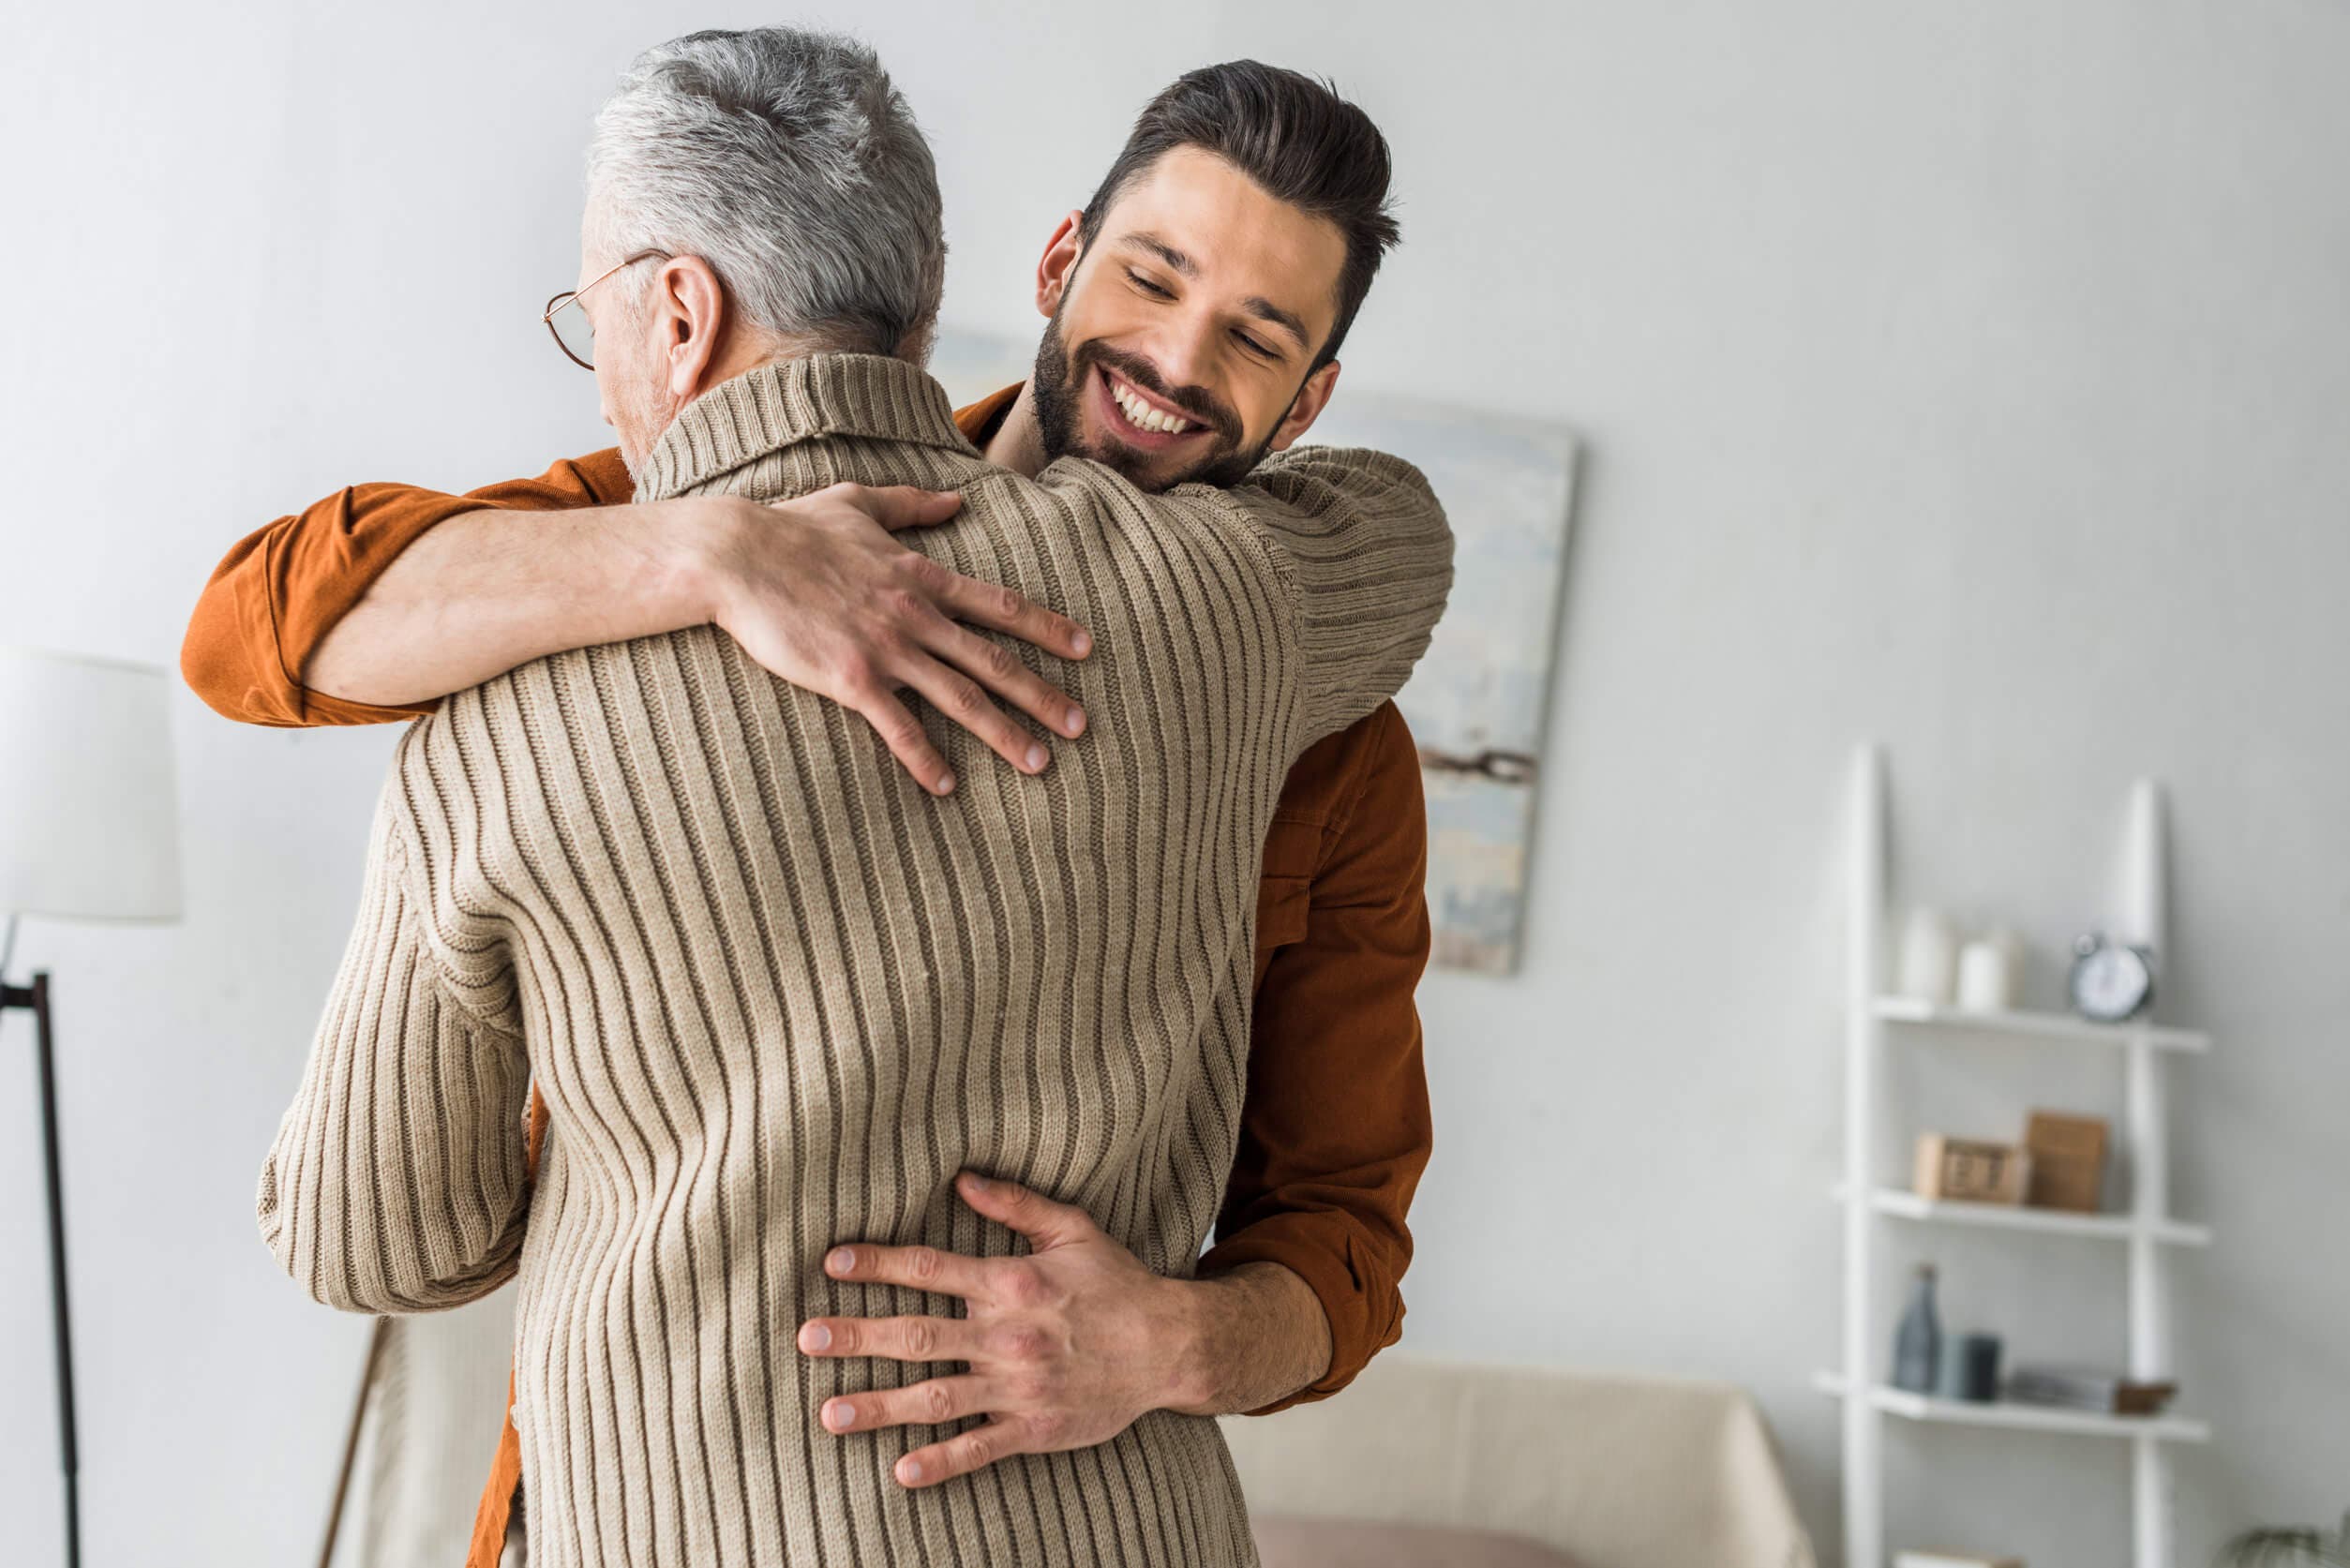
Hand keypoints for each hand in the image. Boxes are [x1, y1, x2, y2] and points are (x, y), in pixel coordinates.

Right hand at [701, 483, 1093, 794]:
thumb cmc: (791, 527)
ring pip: (960, 696)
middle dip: (1043, 694)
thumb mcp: (858, 501)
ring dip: (1004, 732)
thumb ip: (912, 504)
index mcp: (920, 575)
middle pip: (994, 659)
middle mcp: (915, 613)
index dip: (1046, 627)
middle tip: (1082, 725)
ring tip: (1040, 762)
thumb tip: (956, 499)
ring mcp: (886, 647)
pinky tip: (948, 786)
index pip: (998, 605)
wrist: (736, 554)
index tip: (1085, 647)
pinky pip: (897, 726)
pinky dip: (925, 759)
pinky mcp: (850, 677)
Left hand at [796, 1171, 1202, 1488]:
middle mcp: (1008, 1335)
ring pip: (937, 1397)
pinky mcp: (1034, 1427)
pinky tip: (901, 1471)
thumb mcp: (1072, 1229)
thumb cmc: (1117, 1284)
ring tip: (830, 1412)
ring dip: (881, 1406)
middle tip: (807, 1339)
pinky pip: (980, 1448)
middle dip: (858, 1337)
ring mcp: (1019, 1386)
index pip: (931, 1269)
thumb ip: (1014, 1205)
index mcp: (1012, 1282)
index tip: (833, 1264)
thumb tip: (961, 1179)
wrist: (1170, 1345)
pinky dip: (941, 1461)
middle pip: (919, 1335)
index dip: (879, 1264)